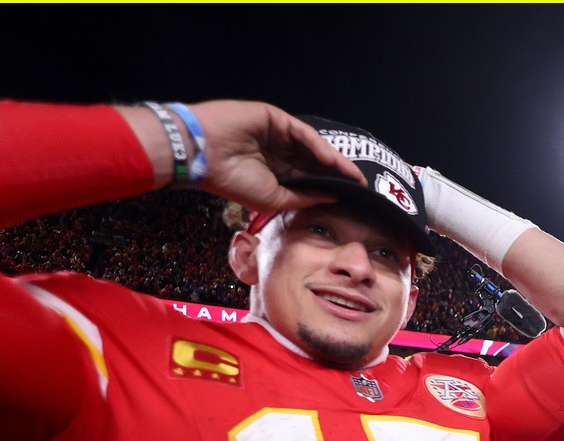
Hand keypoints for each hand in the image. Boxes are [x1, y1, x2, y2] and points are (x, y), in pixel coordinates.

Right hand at [121, 101, 367, 213]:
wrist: (202, 155)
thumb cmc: (231, 180)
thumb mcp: (274, 199)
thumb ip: (303, 197)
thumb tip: (332, 197)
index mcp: (274, 171)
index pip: (309, 177)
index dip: (330, 186)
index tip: (352, 198)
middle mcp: (278, 151)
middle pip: (315, 162)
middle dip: (338, 173)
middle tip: (361, 186)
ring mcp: (277, 134)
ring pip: (313, 147)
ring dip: (334, 161)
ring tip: (355, 176)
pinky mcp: (274, 118)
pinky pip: (303, 134)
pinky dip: (319, 147)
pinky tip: (333, 161)